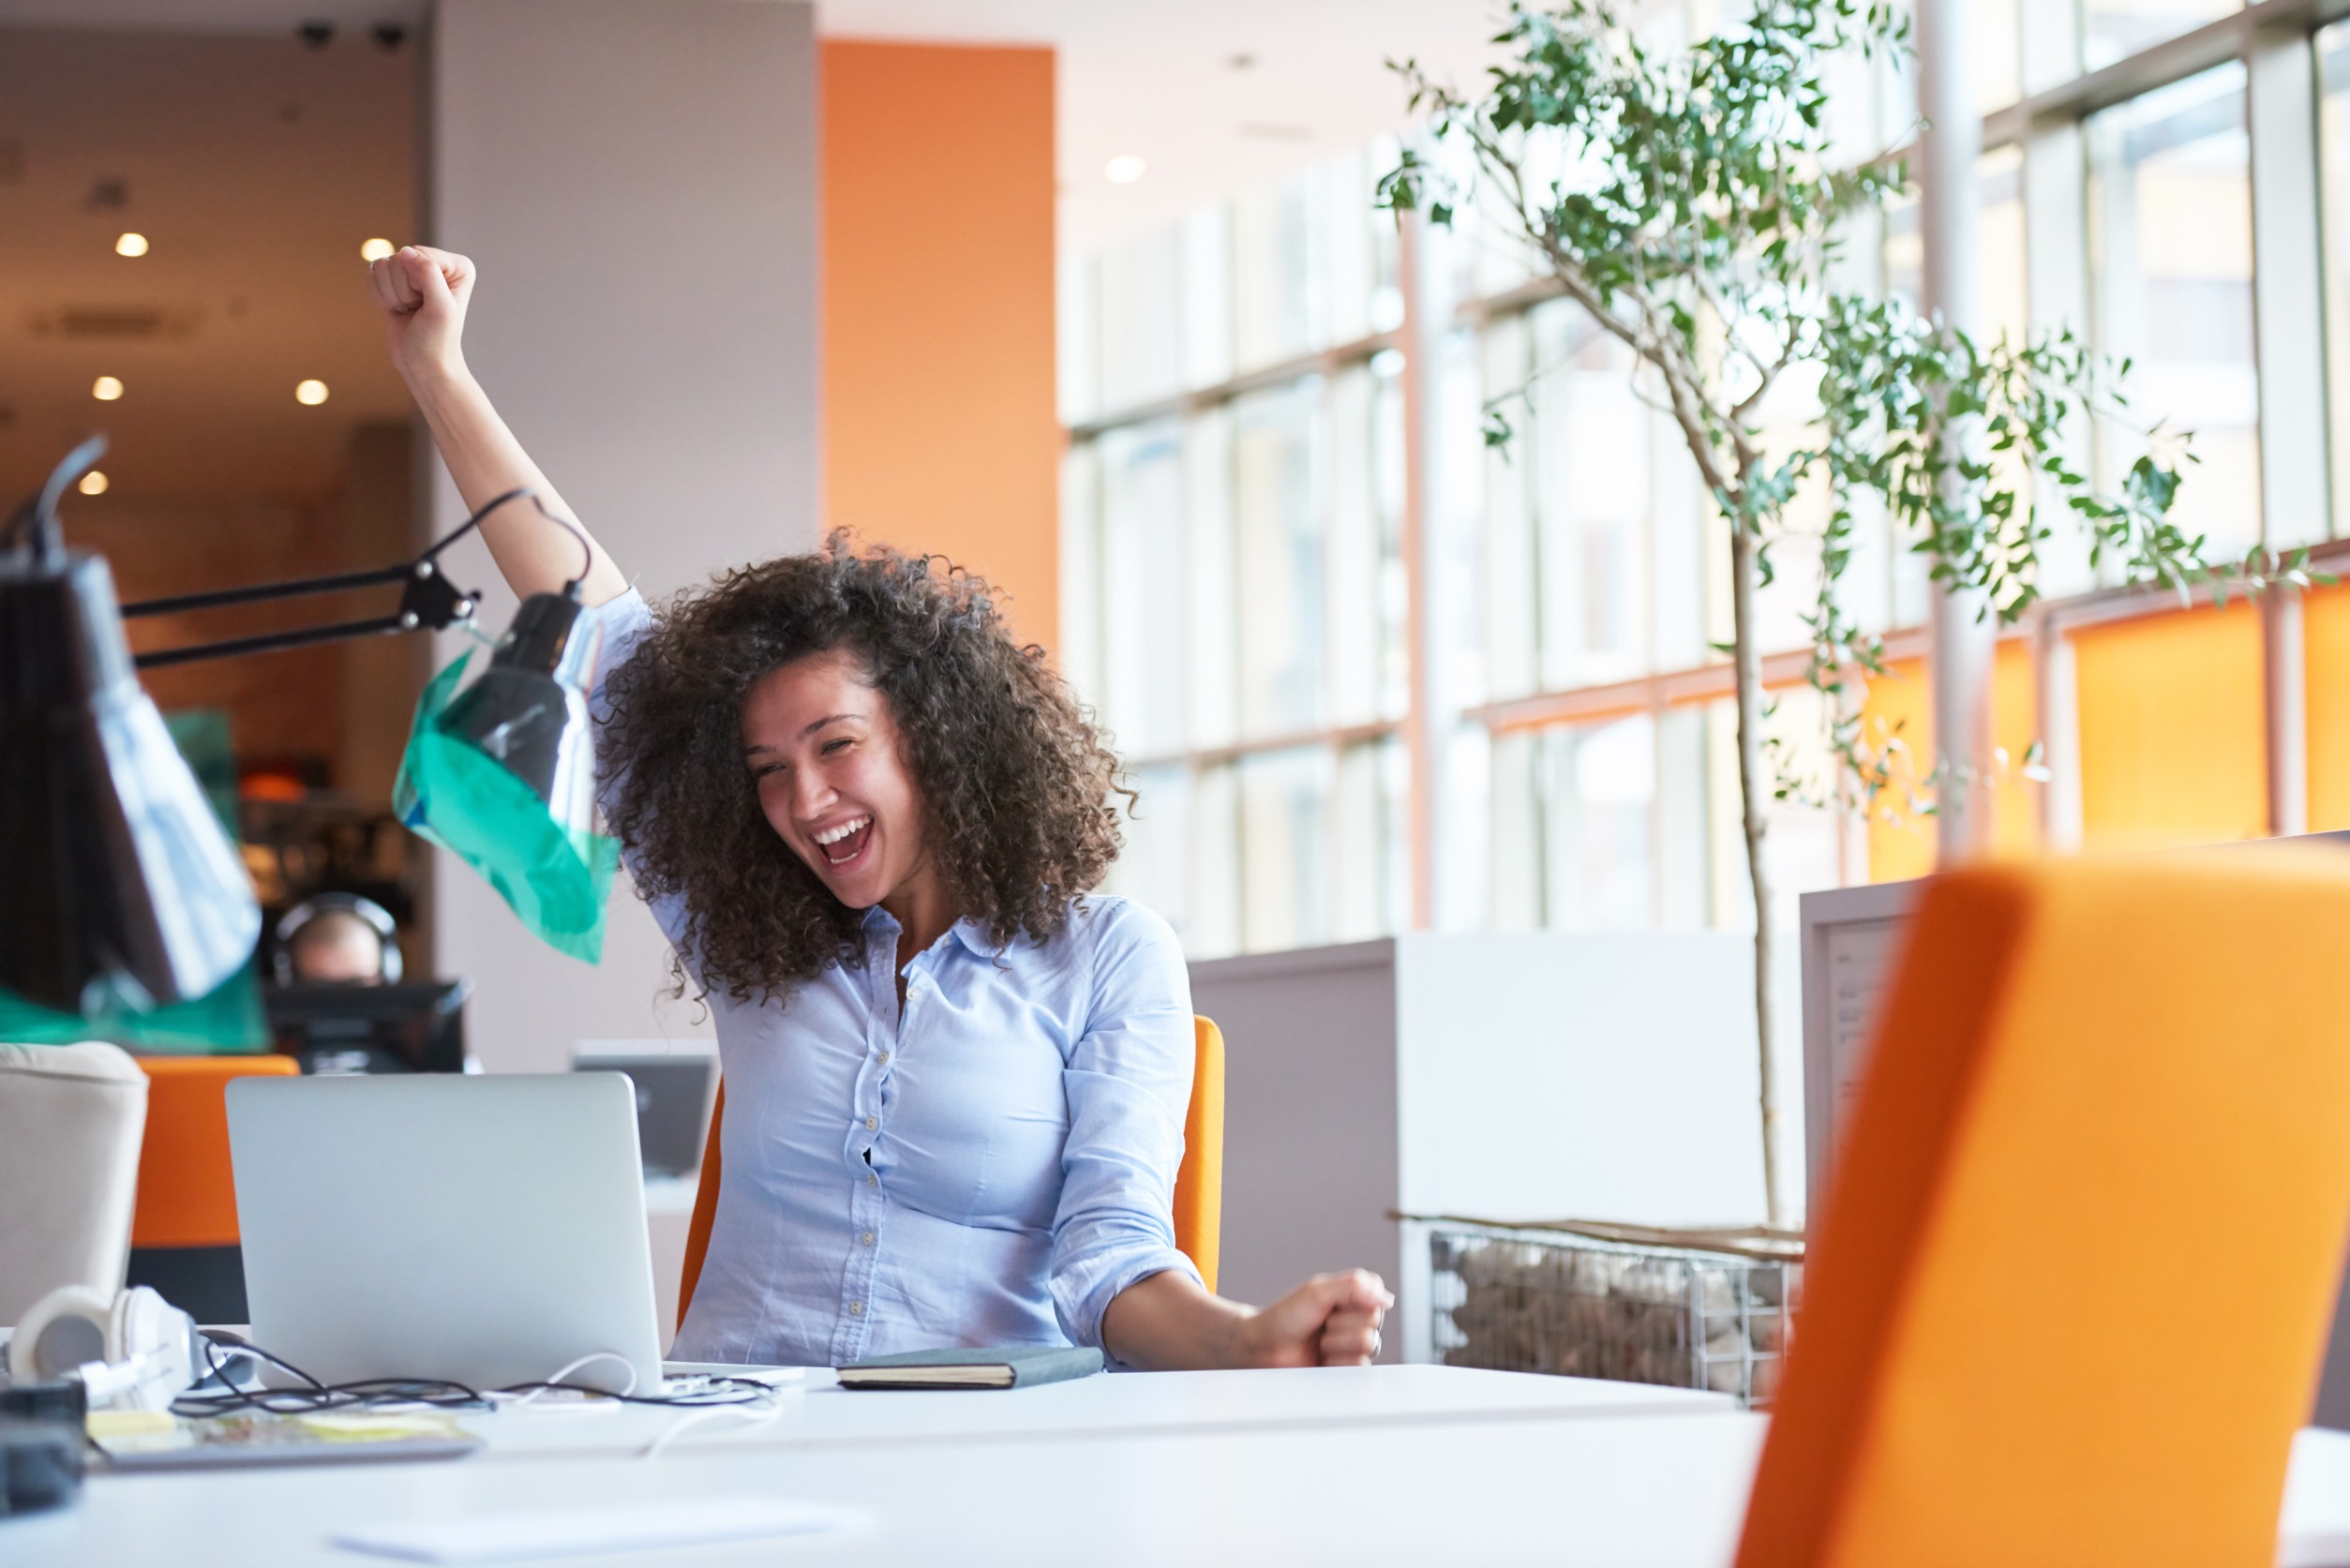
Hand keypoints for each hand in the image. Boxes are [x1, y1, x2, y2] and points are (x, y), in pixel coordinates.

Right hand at [368, 244, 474, 383]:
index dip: (417, 282)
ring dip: (391, 294)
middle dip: (403, 289)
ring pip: (383, 265)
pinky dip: (380, 295)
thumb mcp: (439, 308)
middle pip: (399, 258)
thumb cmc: (436, 340)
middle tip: (417, 309)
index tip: (428, 304)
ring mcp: (414, 270)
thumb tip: (405, 252)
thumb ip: (428, 275)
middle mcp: (437, 263)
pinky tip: (397, 309)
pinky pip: (373, 274)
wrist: (422, 363)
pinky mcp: (394, 280)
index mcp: (458, 266)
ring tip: (409, 310)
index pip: (419, 254)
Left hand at [1233, 1269, 1392, 1367]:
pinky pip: (1359, 1366)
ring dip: (1337, 1343)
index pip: (1377, 1298)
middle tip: (1321, 1325)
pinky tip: (1322, 1359)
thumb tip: (1387, 1299)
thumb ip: (1354, 1286)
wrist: (1265, 1348)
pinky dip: (1336, 1361)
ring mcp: (1355, 1347)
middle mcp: (1359, 1322)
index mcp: (1355, 1299)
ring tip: (1320, 1343)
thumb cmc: (1286, 1317)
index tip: (1330, 1304)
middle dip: (1341, 1324)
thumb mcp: (1317, 1292)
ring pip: (1369, 1344)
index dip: (1354, 1302)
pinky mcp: (1349, 1370)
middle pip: (1373, 1323)